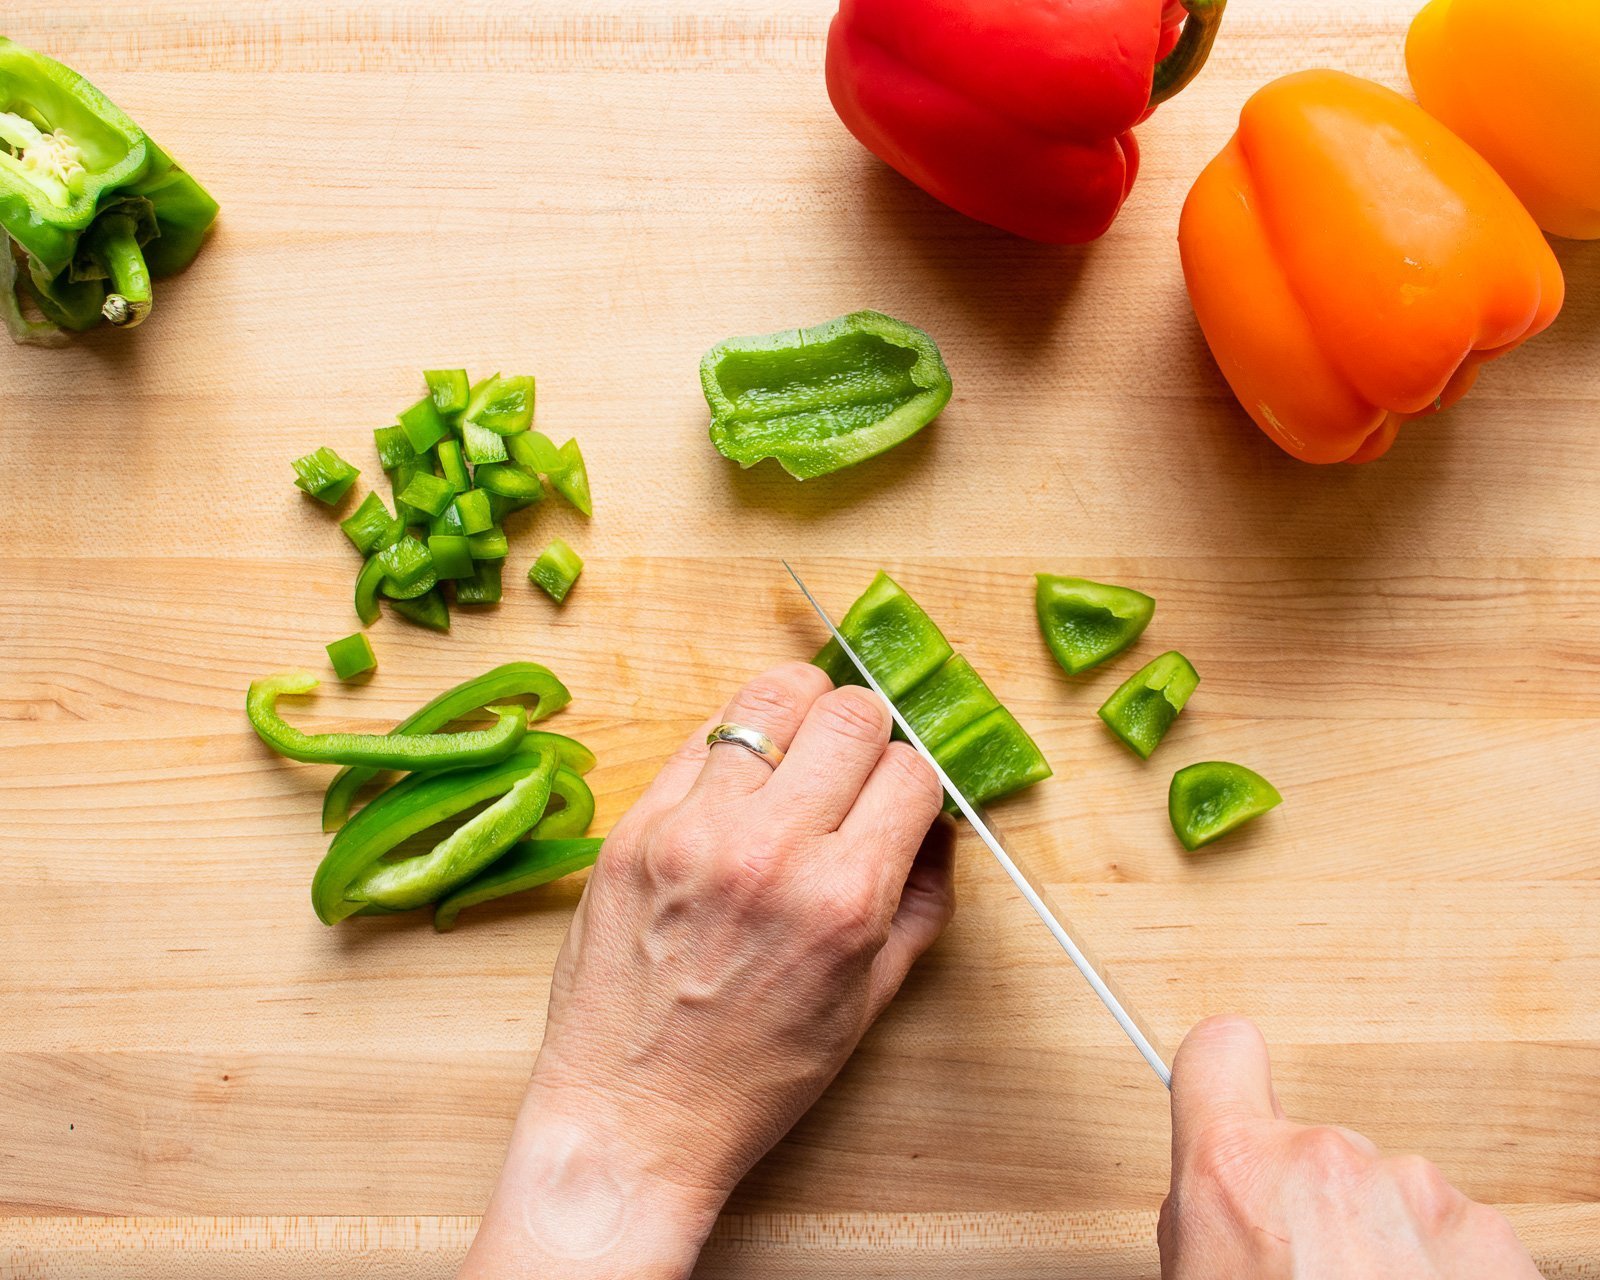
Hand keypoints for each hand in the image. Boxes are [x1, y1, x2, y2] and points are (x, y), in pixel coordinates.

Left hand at [461, 662, 952, 1278]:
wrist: (632, 1119)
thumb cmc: (756, 1075)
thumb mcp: (868, 1000)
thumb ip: (920, 901)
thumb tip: (938, 825)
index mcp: (844, 898)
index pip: (911, 771)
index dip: (916, 781)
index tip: (900, 799)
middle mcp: (772, 850)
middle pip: (848, 712)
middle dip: (865, 731)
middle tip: (850, 765)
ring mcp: (694, 831)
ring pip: (769, 698)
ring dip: (795, 717)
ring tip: (792, 754)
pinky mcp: (633, 827)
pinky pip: (699, 739)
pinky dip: (730, 749)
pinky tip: (733, 787)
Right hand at [1160, 1016, 1541, 1278]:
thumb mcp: (1192, 1277)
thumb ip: (1206, 1211)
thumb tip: (1219, 1197)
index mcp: (1237, 1171)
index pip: (1219, 1048)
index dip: (1221, 1075)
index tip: (1227, 1090)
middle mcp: (1331, 1164)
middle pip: (1315, 1146)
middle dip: (1314, 1201)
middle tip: (1303, 1271)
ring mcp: (1421, 1197)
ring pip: (1390, 1195)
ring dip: (1383, 1243)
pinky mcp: (1495, 1240)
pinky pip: (1455, 1236)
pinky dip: (1442, 1272)